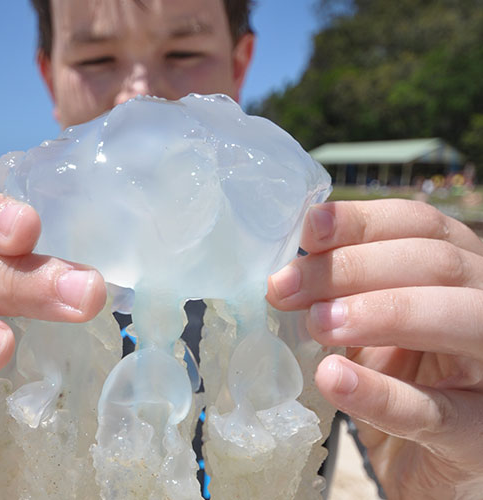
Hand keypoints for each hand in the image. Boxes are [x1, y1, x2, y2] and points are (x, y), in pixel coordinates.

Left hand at [266, 199, 482, 499]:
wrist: (420, 464)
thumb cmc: (395, 381)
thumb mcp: (366, 327)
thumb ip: (339, 294)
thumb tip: (283, 271)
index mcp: (459, 271)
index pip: (420, 224)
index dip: (363, 221)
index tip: (308, 229)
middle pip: (436, 263)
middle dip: (352, 268)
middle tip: (284, 288)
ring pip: (460, 318)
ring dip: (381, 312)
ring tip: (316, 323)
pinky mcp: (480, 436)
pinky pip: (437, 411)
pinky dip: (381, 393)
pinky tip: (333, 379)